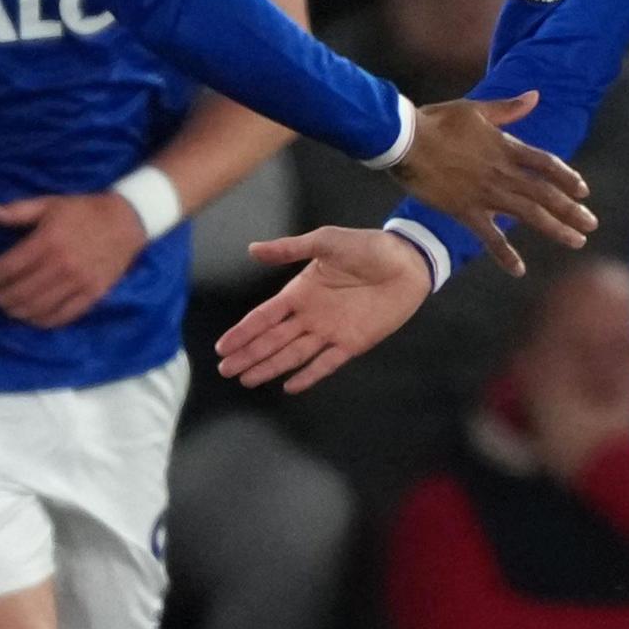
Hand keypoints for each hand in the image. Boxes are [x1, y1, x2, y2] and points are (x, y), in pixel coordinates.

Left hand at [0, 190, 150, 328]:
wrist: (126, 221)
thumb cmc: (82, 211)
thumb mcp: (49, 204)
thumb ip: (18, 211)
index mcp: (48, 241)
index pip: (8, 268)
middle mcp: (62, 265)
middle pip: (20, 292)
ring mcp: (79, 283)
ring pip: (38, 308)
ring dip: (16, 312)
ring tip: (7, 308)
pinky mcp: (93, 295)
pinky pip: (62, 316)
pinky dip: (42, 321)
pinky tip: (31, 317)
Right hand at [216, 226, 434, 390]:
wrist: (407, 262)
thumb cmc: (367, 247)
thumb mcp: (325, 242)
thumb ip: (289, 249)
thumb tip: (252, 249)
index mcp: (300, 292)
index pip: (264, 317)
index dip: (243, 332)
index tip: (222, 347)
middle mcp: (310, 316)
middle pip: (272, 340)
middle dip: (248, 355)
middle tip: (225, 370)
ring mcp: (330, 331)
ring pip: (292, 355)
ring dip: (269, 367)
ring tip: (246, 380)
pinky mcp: (352, 343)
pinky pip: (326, 363)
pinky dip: (308, 375)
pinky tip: (289, 386)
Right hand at [392, 93, 591, 275]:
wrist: (405, 138)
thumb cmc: (437, 120)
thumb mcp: (476, 109)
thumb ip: (508, 109)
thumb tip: (535, 96)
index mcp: (505, 147)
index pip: (546, 164)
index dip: (567, 177)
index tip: (583, 190)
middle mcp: (502, 173)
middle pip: (546, 194)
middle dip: (572, 210)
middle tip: (592, 225)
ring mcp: (486, 193)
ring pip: (530, 214)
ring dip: (556, 229)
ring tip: (577, 242)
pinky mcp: (465, 210)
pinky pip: (489, 237)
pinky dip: (505, 254)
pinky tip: (519, 270)